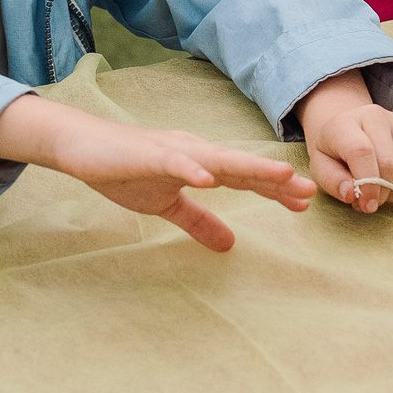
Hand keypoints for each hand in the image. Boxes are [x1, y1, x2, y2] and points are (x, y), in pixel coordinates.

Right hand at [0, 96, 314, 251]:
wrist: (83, 147)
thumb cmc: (126, 170)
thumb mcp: (167, 204)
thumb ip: (199, 221)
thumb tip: (230, 246)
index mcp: (201, 163)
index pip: (244, 178)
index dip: (273, 190)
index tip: (305, 204)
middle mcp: (195, 151)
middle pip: (242, 167)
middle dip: (275, 180)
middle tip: (309, 192)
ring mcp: (174, 150)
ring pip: (218, 160)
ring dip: (249, 168)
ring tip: (279, 177)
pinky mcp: (149, 154)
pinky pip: (175, 162)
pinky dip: (193, 169)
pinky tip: (210, 179)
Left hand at [297, 71, 392, 213]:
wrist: (349, 129)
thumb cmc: (334, 153)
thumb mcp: (321, 167)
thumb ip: (333, 182)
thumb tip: (352, 194)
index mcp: (344, 123)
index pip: (362, 152)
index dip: (367, 183)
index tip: (366, 205)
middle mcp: (375, 115)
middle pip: (389, 163)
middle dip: (381, 192)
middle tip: (370, 200)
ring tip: (381, 191)